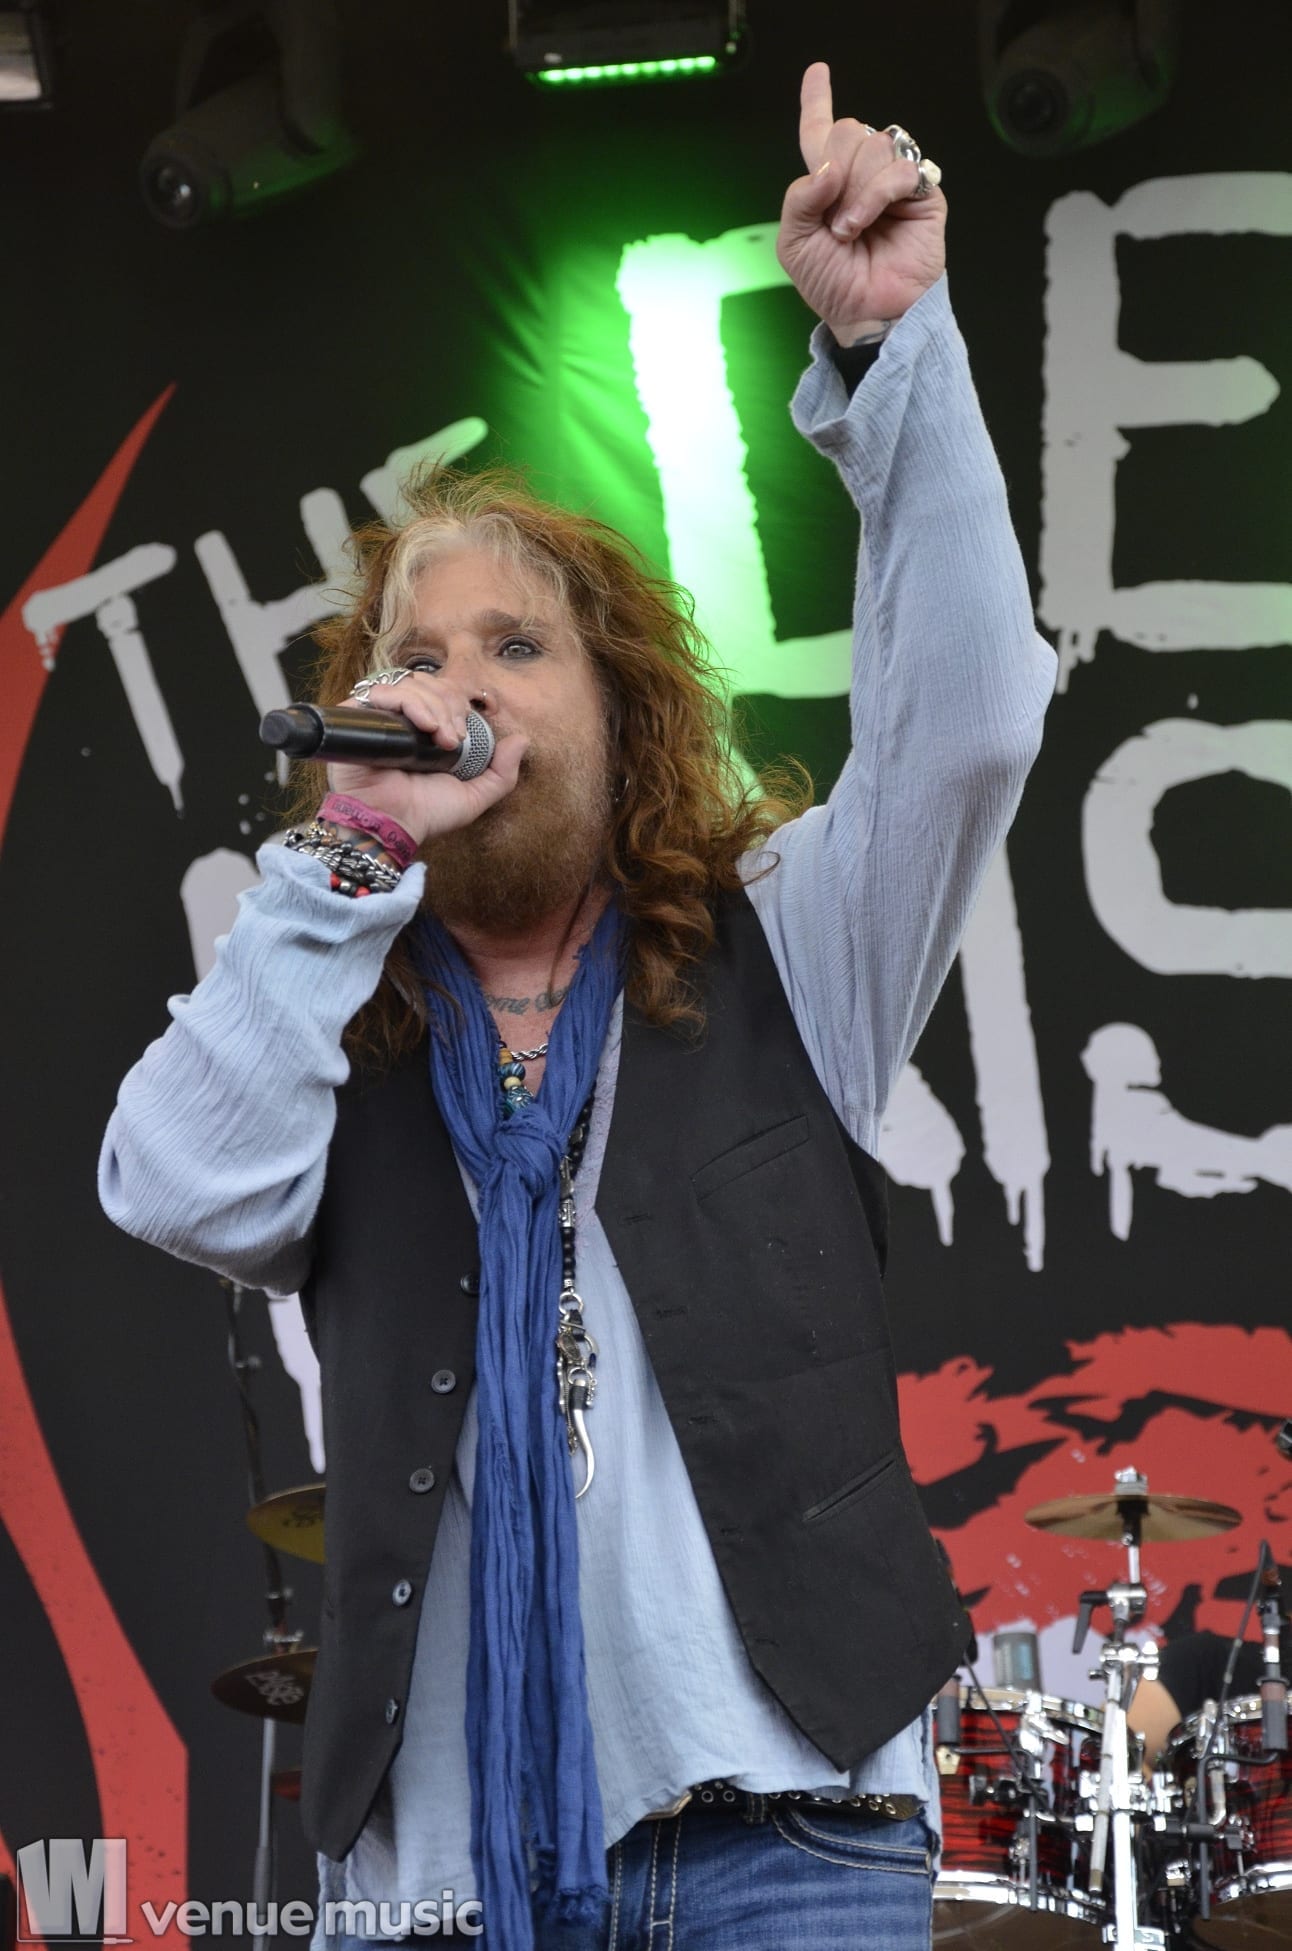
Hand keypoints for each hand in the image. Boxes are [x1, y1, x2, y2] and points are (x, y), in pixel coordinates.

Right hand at [324, 673, 527, 847]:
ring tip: (442, 739)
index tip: (469, 729)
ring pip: (412, 684)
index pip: (445, 692)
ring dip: (436, 706)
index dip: (462, 702)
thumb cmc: (425, 814)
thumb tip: (522, 739)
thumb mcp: (474, 796)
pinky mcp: (356, 717)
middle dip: (451, 705)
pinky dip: (410, 703)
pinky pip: (383, 691)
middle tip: (456, 739)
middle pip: (431, 683)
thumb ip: (502, 773)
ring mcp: (379, 716)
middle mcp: (402, 719)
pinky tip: (425, 727)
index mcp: (427, 730)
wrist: (390, 826)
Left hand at [776, 62, 945, 344]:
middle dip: (835, 170)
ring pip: (873, 144)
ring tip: (849, 229)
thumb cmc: (831, 284)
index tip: (818, 71)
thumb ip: (799, 197)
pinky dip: (875, 194)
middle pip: (849, 129)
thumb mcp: (795, 243)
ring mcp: (894, 182)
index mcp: (828, 183)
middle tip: (833, 217)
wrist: (865, 313)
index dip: (818, 102)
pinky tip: (865, 221)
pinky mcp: (922, 193)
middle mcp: (862, 175)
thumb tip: (828, 166)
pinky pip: (899, 168)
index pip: (821, 132)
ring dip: (854, 189)